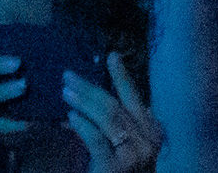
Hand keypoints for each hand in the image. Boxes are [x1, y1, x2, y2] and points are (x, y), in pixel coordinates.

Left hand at [64, 56, 160, 172]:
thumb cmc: (118, 171)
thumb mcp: (118, 143)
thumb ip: (109, 122)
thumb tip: (85, 93)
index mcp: (151, 131)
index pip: (134, 97)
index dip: (122, 76)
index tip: (112, 55)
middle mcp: (149, 141)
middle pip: (116, 106)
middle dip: (90, 88)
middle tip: (67, 75)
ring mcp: (136, 155)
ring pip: (108, 118)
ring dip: (84, 101)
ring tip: (65, 91)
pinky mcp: (117, 168)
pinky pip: (98, 140)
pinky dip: (83, 125)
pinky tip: (71, 116)